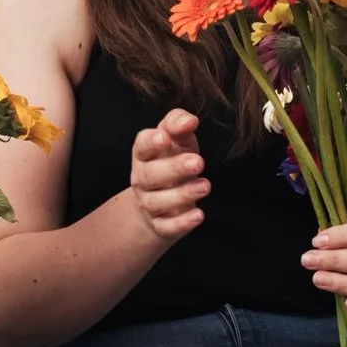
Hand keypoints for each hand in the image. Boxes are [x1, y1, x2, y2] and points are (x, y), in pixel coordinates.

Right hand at [128, 111, 208, 245]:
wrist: (161, 201)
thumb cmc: (171, 161)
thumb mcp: (177, 139)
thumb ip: (179, 124)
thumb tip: (190, 120)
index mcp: (144, 154)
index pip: (142, 146)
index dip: (151, 142)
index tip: (164, 138)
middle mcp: (142, 179)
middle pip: (150, 175)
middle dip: (173, 169)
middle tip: (198, 162)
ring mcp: (149, 203)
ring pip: (158, 202)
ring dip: (182, 194)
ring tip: (205, 186)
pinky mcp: (160, 224)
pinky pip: (167, 226)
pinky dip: (182, 222)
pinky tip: (199, 215)